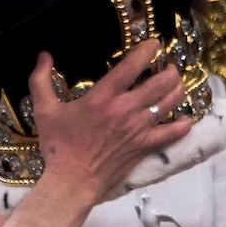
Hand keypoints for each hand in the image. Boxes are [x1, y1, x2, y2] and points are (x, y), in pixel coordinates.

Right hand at [29, 42, 191, 202]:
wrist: (72, 182)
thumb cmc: (58, 146)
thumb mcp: (44, 111)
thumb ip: (41, 81)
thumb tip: (44, 55)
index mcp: (104, 96)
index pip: (133, 65)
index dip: (148, 50)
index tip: (154, 44)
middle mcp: (126, 108)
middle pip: (161, 81)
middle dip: (170, 70)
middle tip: (168, 67)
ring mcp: (139, 128)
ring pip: (170, 102)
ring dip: (177, 90)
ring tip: (176, 85)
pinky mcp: (144, 146)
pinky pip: (171, 134)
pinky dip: (181, 126)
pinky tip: (184, 121)